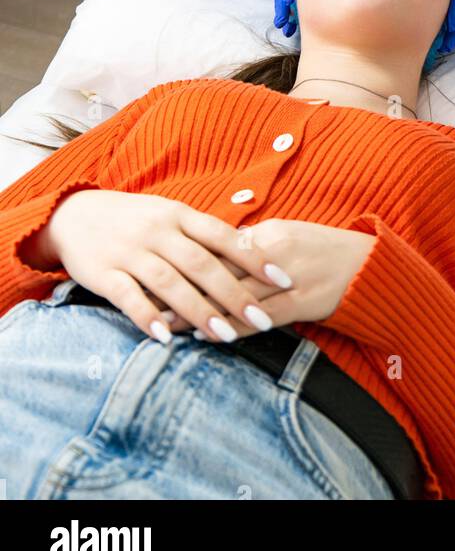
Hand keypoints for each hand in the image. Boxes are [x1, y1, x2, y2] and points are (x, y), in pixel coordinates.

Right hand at [44, 189, 296, 343]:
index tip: (284, 278)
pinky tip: (166, 336)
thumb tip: (250, 250)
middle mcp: (158, 231)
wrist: (73, 214)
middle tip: (263, 319)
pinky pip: (128, 296)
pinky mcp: (104, 272)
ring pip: (170, 282)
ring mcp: (131, 251)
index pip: (224, 235)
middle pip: (202, 263)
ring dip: (199, 310)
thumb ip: (202, 234)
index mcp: (178, 215)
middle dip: (235, 293)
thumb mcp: (168, 215)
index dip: (255, 257)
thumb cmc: (133, 219)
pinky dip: (148, 316)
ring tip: (226, 335)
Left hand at [150, 219, 375, 341]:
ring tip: (164, 323)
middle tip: (143, 298)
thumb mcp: (284, 235)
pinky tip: (206, 336)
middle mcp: (272, 254)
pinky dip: (230, 327)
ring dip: (197, 311)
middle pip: (217, 272)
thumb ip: (249, 244)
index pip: (215, 247)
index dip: (181, 261)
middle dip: (178, 286)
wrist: (366, 266)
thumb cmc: (321, 249)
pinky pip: (260, 319)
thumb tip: (214, 249)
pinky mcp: (300, 304)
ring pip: (233, 297)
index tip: (150, 267)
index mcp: (266, 233)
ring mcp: (288, 280)